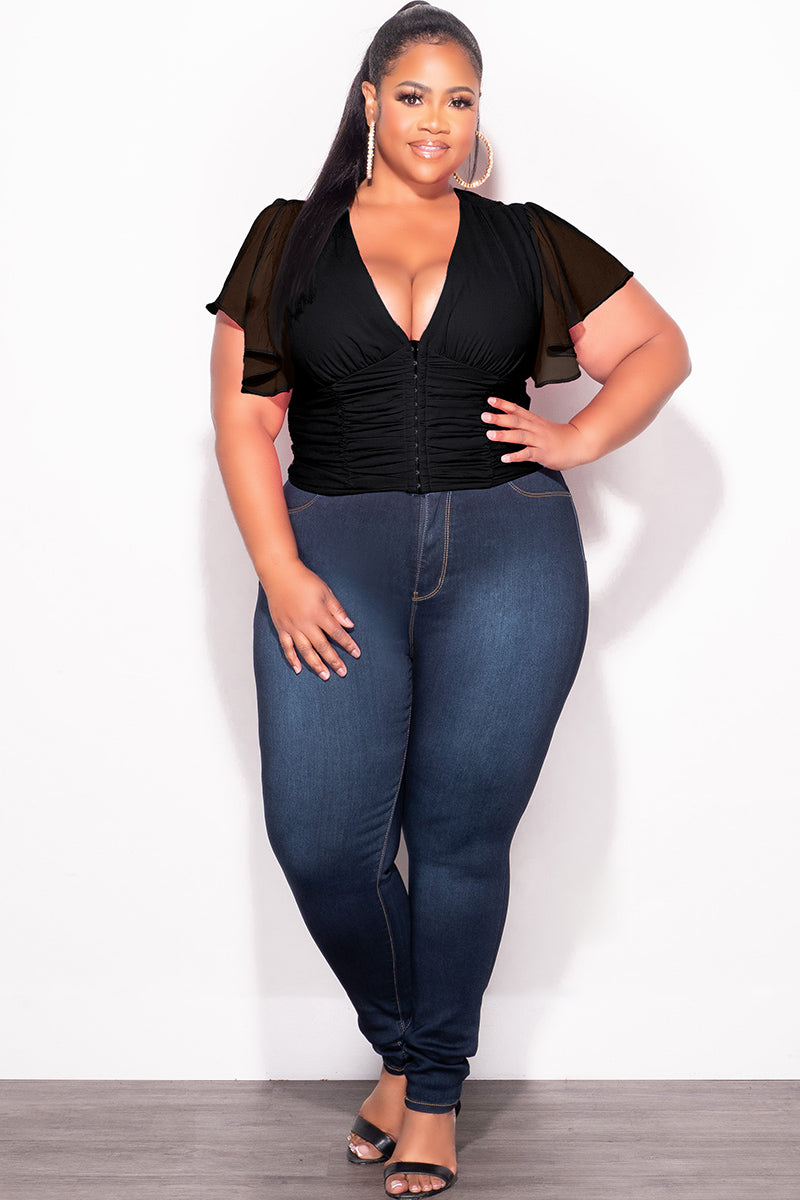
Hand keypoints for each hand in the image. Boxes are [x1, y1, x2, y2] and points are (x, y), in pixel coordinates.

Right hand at [262, 559, 360, 679]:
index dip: (348, 644)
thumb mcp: (326, 592)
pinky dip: (292, 659)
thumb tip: (350, 625)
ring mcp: (292, 627)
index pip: (337, 633)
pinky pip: (287, 647)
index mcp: (319, 613)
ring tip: (325, 675)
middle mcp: (305, 623)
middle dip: (334, 660)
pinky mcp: (281, 628)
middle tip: (343, 672)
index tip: (356, 654)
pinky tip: (298, 669)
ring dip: (316, 664)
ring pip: (305, 650)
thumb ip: (337, 610)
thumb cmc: (304, 580)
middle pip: (322, 646)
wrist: (280, 574)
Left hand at [480, 396, 594, 469]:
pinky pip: (527, 454)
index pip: (517, 410)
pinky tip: (505, 458)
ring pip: (520, 436)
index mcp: (534, 421)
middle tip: (485, 416)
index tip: (490, 400)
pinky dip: (515, 456)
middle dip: (499, 418)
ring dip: (504, 435)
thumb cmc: (557, 437)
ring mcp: (538, 441)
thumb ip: (524, 423)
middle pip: (516, 421)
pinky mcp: (542, 454)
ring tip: (490, 434)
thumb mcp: (540, 426)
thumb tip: (506, 418)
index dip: (503, 404)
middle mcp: (535, 429)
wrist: (578, 444)